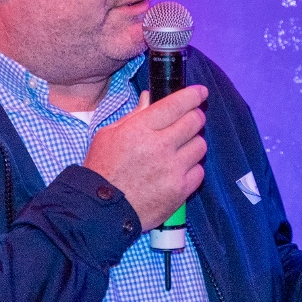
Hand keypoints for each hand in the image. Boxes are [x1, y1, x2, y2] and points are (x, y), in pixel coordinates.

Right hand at [82, 86, 207, 229]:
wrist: (101, 210)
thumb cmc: (102, 169)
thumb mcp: (108, 134)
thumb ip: (134, 115)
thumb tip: (150, 98)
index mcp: (141, 128)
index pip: (177, 104)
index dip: (193, 95)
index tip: (200, 92)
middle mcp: (160, 146)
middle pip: (195, 121)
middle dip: (195, 116)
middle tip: (191, 119)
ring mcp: (173, 169)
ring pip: (200, 145)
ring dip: (193, 142)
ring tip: (181, 148)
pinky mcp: (180, 190)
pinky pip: (199, 171)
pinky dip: (192, 168)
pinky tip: (178, 170)